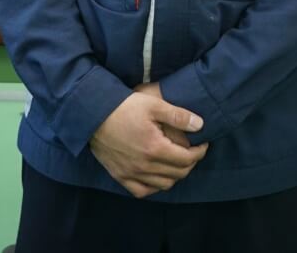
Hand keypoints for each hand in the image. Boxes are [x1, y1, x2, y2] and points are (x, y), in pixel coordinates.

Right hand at [88, 86, 207, 197]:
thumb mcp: (154, 105)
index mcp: (155, 148)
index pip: (187, 159)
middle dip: (190, 163)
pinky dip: (154, 186)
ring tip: (176, 162)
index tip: (203, 144)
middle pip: (178, 174)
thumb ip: (178, 115)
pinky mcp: (120, 176)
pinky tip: (157, 175)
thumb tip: (200, 125)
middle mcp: (144, 166)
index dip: (199, 152)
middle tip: (192, 152)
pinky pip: (142, 191)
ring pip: (163, 185)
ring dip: (175, 175)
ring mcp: (131, 174)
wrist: (93, 115)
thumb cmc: (124, 107)